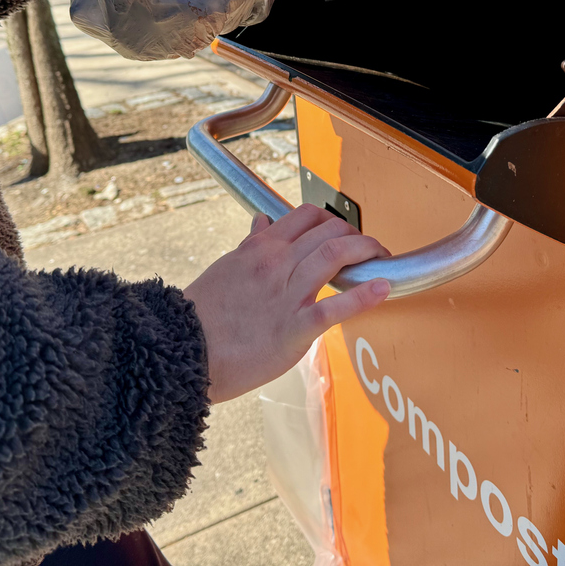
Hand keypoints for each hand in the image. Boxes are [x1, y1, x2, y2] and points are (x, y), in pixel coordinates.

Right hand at [184, 205, 391, 403]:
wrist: (182, 350)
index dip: (333, 220)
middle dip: (357, 236)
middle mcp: (276, 264)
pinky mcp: (293, 329)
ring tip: (381, 259)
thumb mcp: (225, 267)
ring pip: (335, 257)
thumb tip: (262, 221)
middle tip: (370, 249)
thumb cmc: (201, 314)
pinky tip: (382, 289)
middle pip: (329, 232)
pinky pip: (334, 307)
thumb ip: (250, 244)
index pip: (307, 216)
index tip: (344, 232)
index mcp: (261, 248)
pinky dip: (363, 296)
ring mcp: (286, 295)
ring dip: (367, 254)